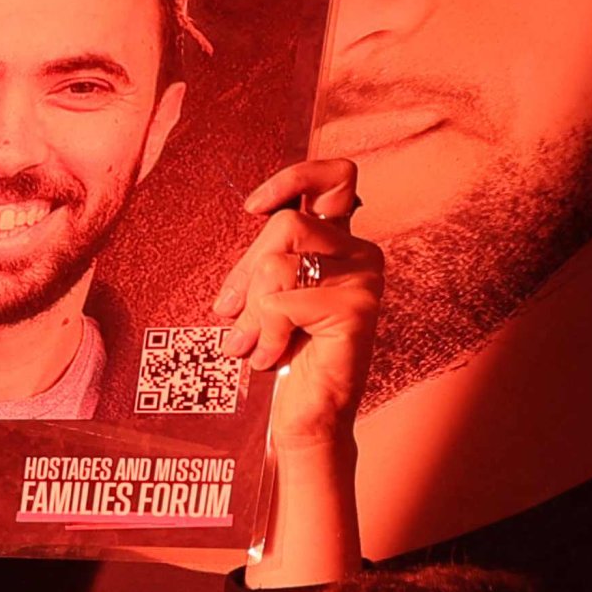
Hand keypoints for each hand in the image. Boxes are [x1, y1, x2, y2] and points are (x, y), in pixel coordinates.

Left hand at [213, 157, 383, 454]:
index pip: (336, 177)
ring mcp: (364, 279)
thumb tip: (253, 212)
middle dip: (244, 272)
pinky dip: (262, 335)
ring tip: (252, 343)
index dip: (294, 177)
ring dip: (250, 311)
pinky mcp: (356, 308)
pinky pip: (281, 303)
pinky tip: (270, 357)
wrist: (305, 415)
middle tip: (227, 312)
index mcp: (339, 243)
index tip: (252, 207)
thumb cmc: (281, 353)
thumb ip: (265, 257)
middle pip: (285, 225)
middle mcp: (360, 254)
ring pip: (276, 265)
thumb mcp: (264, 295)